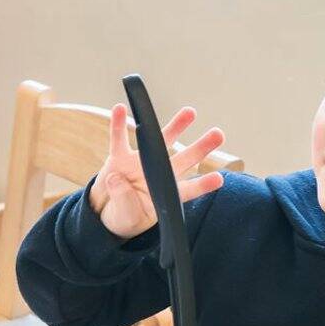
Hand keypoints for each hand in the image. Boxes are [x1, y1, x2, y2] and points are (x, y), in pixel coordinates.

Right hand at [87, 103, 224, 239]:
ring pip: (161, 142)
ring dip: (176, 127)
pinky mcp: (120, 157)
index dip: (202, 185)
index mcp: (165, 194)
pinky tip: (120, 109)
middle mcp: (158, 174)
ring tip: (190, 112)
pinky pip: (120, 139)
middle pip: (183, 160)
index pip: (187, 190)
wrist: (106, 209)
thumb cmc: (124, 215)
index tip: (218, 179)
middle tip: (218, 134)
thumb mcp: (126, 216)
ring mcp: (140, 162)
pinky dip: (118, 124)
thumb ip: (124, 200)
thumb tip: (117, 178)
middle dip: (201, 148)